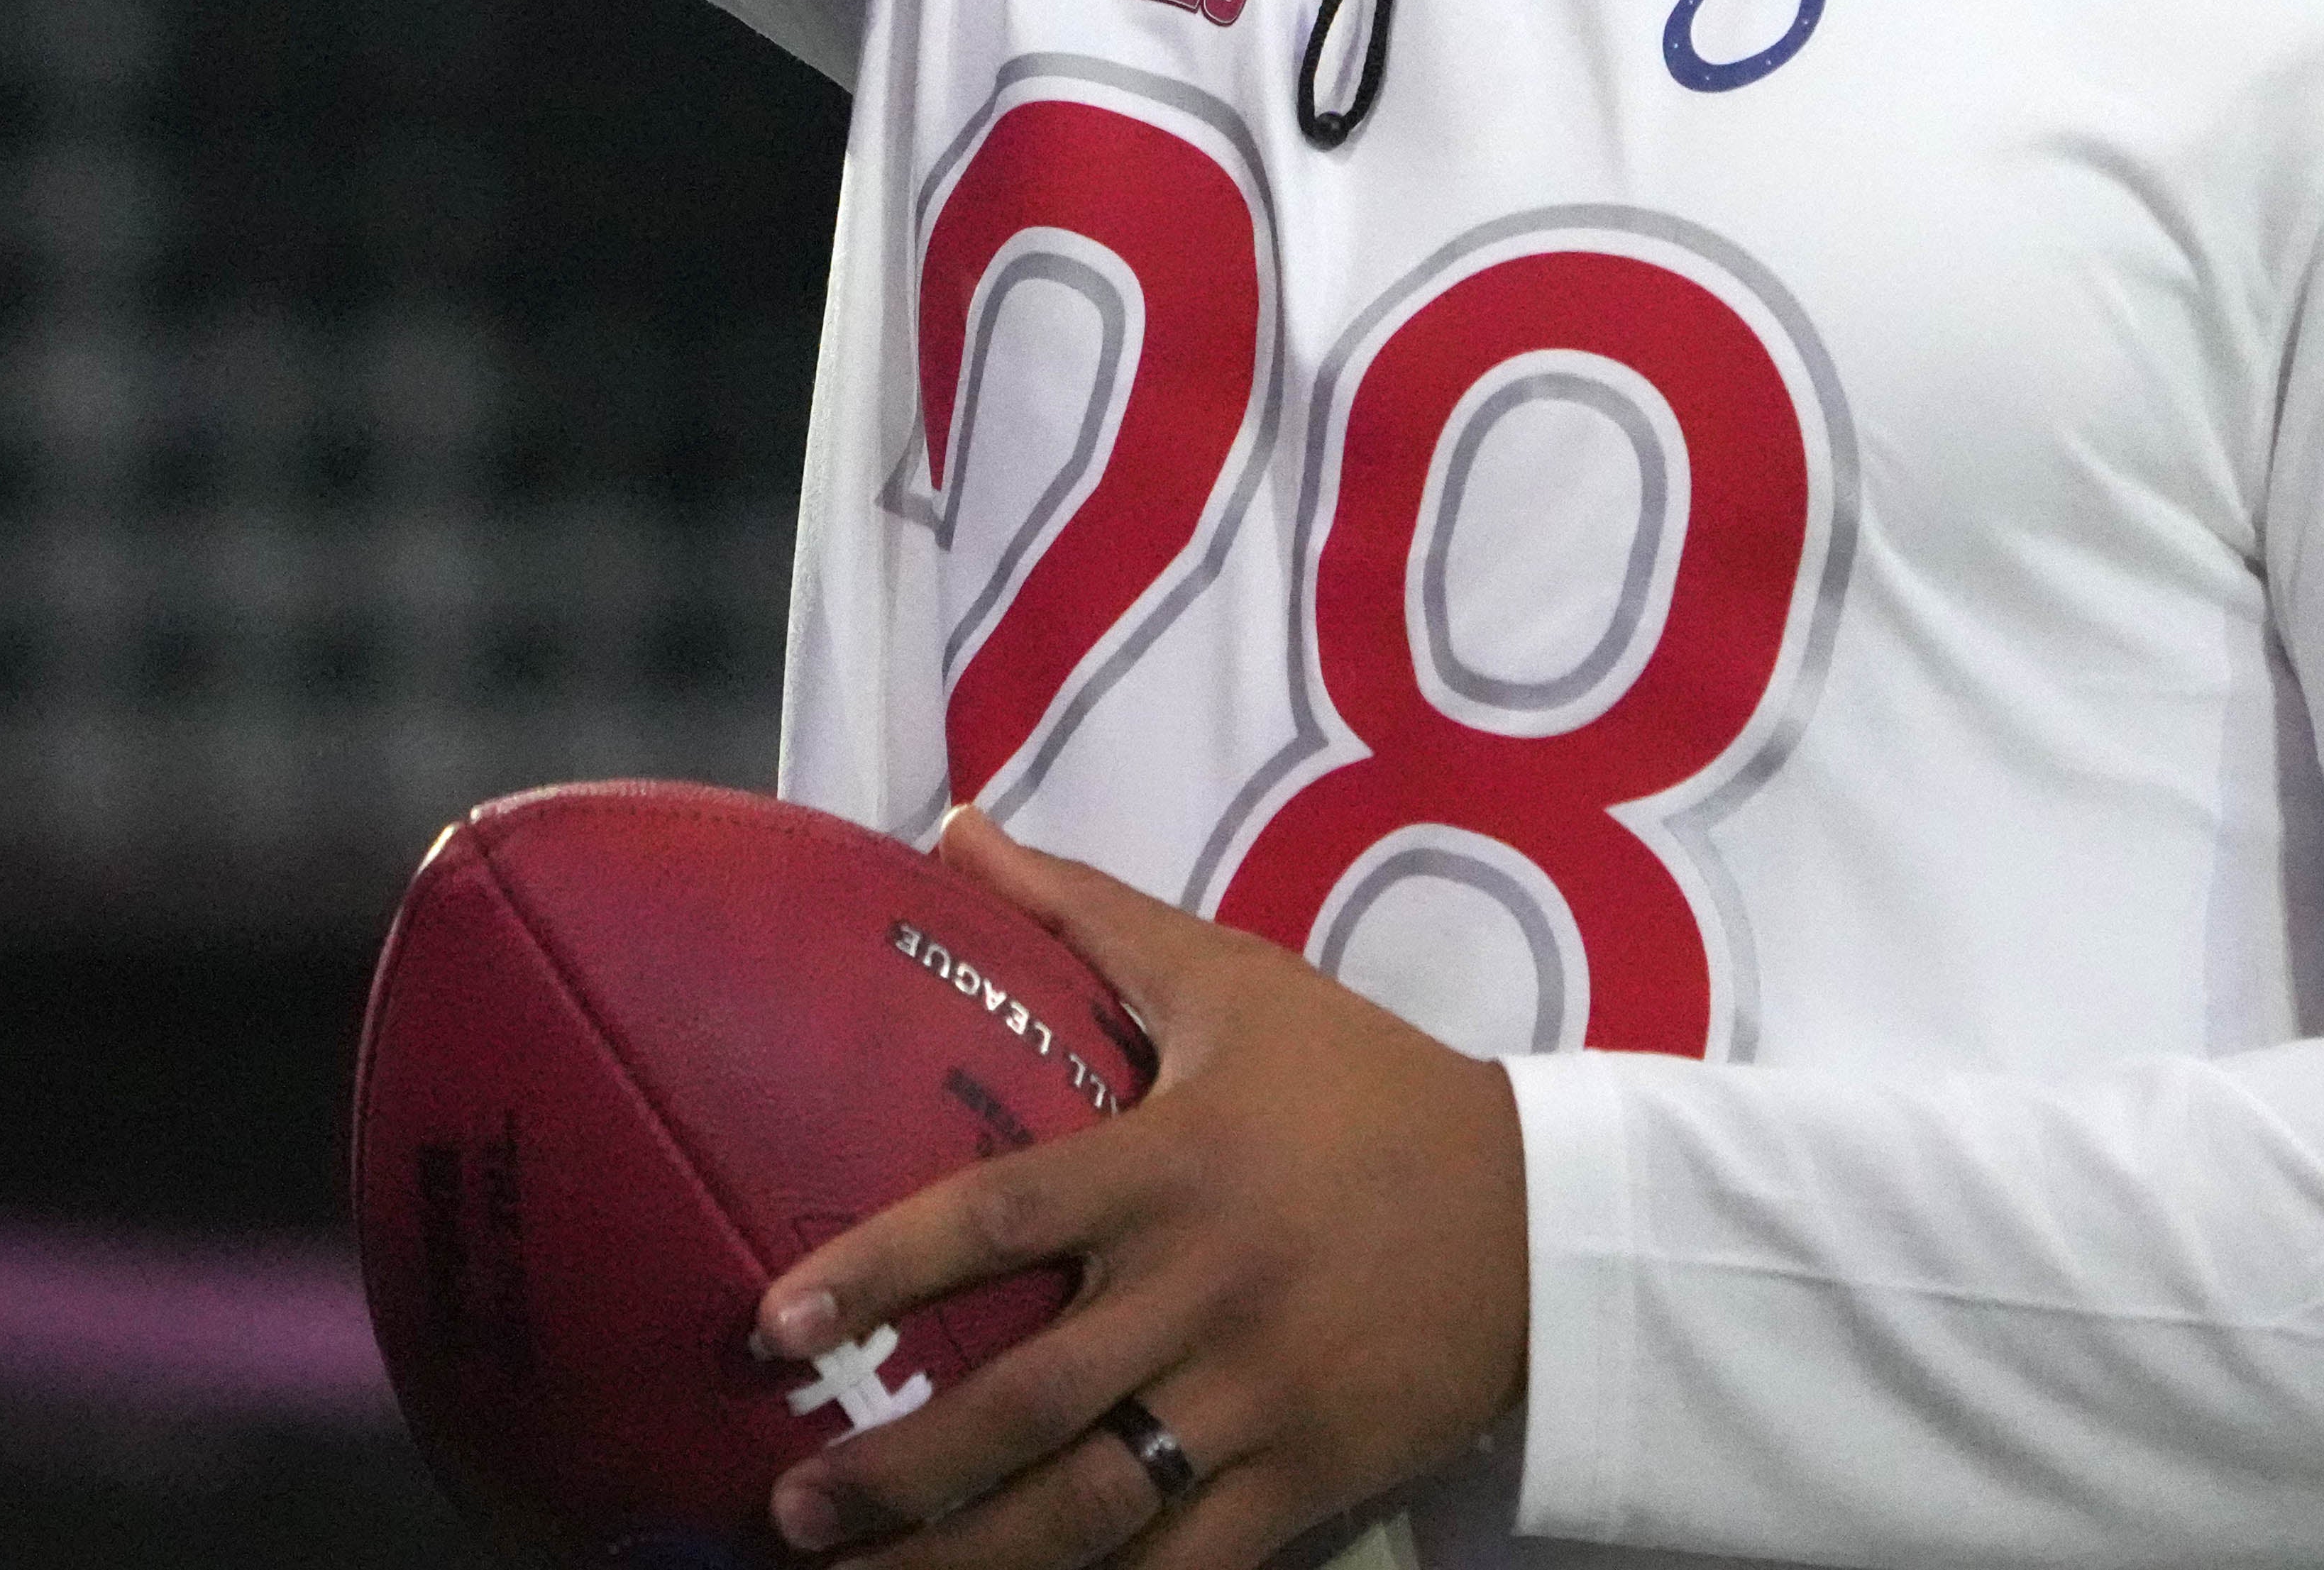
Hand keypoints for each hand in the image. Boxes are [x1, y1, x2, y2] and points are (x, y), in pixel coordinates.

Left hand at [750, 809, 1527, 1569]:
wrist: (1546, 1213)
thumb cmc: (1367, 1087)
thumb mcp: (1234, 980)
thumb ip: (1084, 911)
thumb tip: (954, 826)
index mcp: (1174, 1166)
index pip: (1002, 1215)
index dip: (883, 1268)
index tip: (776, 1324)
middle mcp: (1205, 1293)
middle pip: (1031, 1399)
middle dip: (902, 1466)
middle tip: (791, 1503)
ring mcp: (1258, 1401)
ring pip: (1095, 1509)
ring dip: (969, 1560)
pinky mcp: (1310, 1482)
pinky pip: (1192, 1564)